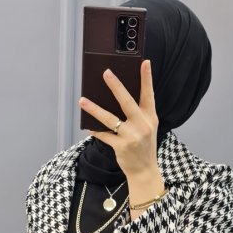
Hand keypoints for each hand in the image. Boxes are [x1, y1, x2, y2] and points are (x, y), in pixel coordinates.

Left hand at [78, 59, 159, 179]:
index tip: (144, 62)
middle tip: (106, 73)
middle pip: (127, 102)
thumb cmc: (144, 146)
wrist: (144, 170)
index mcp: (150, 117)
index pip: (149, 94)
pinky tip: (88, 126)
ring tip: (82, 100)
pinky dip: (95, 130)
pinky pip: (104, 135)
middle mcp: (142, 125)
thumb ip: (138, 114)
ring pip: (110, 119)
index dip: (147, 78)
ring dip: (94, 109)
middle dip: (116, 86)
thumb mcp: (147, 127)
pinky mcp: (121, 146)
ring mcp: (131, 136)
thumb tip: (117, 98)